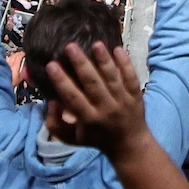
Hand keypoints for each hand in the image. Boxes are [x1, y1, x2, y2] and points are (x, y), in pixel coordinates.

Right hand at [44, 39, 151, 157]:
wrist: (129, 144)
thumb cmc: (95, 138)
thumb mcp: (71, 138)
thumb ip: (55, 124)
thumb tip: (52, 102)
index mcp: (89, 119)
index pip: (73, 98)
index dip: (62, 81)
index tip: (51, 65)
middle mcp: (106, 109)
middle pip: (93, 84)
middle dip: (81, 64)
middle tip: (70, 46)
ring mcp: (123, 101)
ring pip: (113, 78)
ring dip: (104, 60)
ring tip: (96, 44)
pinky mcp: (136, 95)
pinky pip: (131, 78)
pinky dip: (126, 64)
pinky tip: (118, 49)